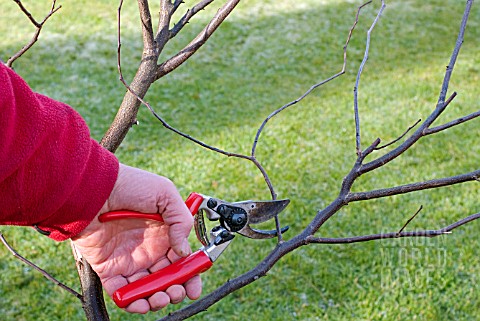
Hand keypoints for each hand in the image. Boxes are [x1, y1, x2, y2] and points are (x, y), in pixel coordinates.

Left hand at [72, 164, 201, 312]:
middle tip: (176, 292)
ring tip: (159, 299)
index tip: (193, 286)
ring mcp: (129, 260)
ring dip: (156, 299)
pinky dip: (131, 302)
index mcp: (164, 234)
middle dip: (175, 290)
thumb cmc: (129, 185)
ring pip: (146, 289)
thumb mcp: (165, 194)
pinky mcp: (109, 268)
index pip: (181, 260)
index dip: (189, 275)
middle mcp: (148, 249)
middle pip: (166, 278)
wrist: (94, 189)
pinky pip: (121, 291)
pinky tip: (140, 302)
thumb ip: (182, 221)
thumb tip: (184, 251)